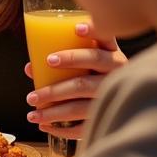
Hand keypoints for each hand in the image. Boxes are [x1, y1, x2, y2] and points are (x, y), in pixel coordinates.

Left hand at [25, 20, 124, 137]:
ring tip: (31, 113)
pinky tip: (44, 126)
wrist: (125, 100)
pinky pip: (84, 127)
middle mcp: (117, 74)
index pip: (105, 40)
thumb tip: (31, 68)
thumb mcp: (86, 62)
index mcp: (112, 54)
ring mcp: (114, 96)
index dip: (92, 32)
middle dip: (56, 87)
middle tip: (33, 93)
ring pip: (80, 106)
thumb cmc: (95, 73)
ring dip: (53, 111)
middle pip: (84, 82)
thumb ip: (61, 61)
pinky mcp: (109, 116)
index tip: (76, 28)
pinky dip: (62, 128)